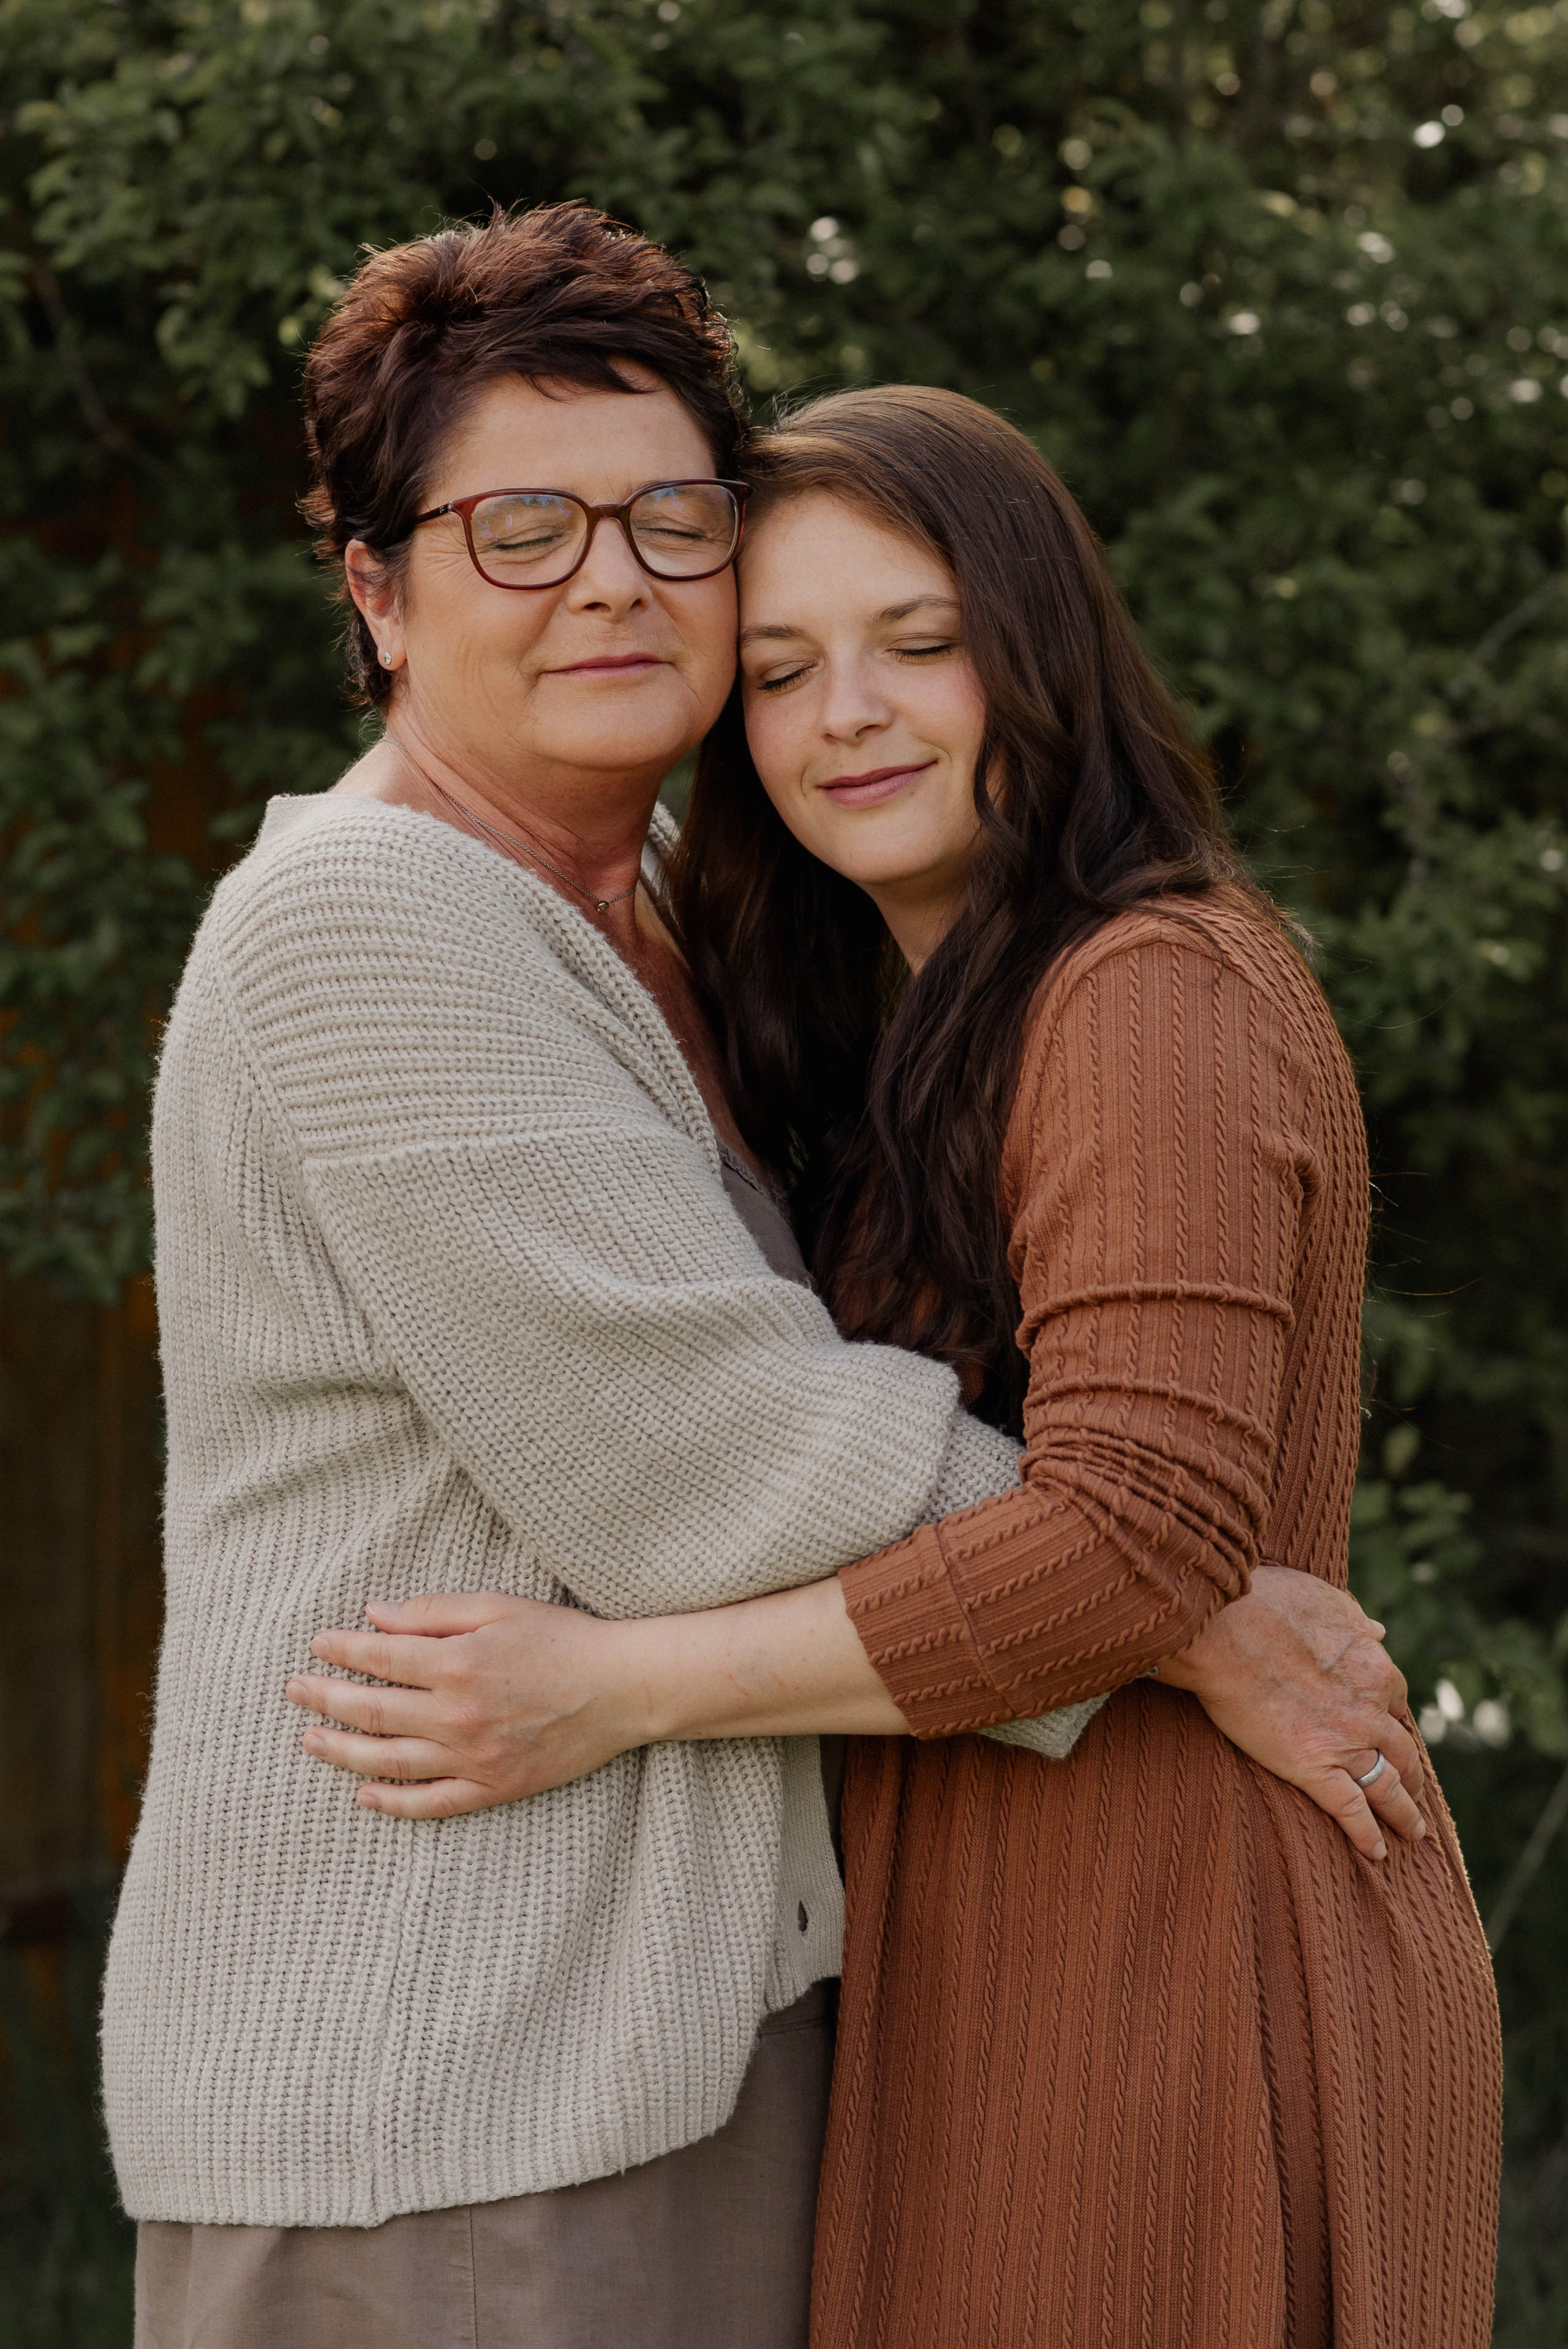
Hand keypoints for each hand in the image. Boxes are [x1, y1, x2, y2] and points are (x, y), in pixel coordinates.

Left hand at [285, 1593, 651, 1817]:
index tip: (316, 1644)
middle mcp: (457, 1715)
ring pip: (389, 1762)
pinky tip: (365, 1795)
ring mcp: (473, 1758)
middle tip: (295, 1690)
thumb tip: (374, 1615)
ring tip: (310, 1741)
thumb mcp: (498, 1607)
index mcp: (457, 1663)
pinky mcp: (493, 1788)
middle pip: (373, 1711)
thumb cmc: (561, 1639)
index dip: (342, 1651)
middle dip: (326, 1698)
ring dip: (342, 1752)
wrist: (621, 1688)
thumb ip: (433, 1611)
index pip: (380, 1658)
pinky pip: (432, 1803)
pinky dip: (393, 1803)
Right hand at [1160, 1565, 1425, 1861]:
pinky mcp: (1313, 1768)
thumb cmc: (1265, 1602)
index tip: (1393, 1730)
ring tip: (1414, 1832)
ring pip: (1389, 1787)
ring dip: (1406, 1813)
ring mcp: (1345, 1743)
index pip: (1397, 1700)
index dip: (1396, 1718)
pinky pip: (1351, 1811)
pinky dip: (1367, 1836)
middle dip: (1412, 1773)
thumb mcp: (1324, 1598)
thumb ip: (1355, 1619)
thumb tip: (1379, 1629)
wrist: (1223, 1628)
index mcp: (1373, 1667)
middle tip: (1415, 1790)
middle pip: (1403, 1750)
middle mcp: (1370, 1710)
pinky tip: (1377, 1853)